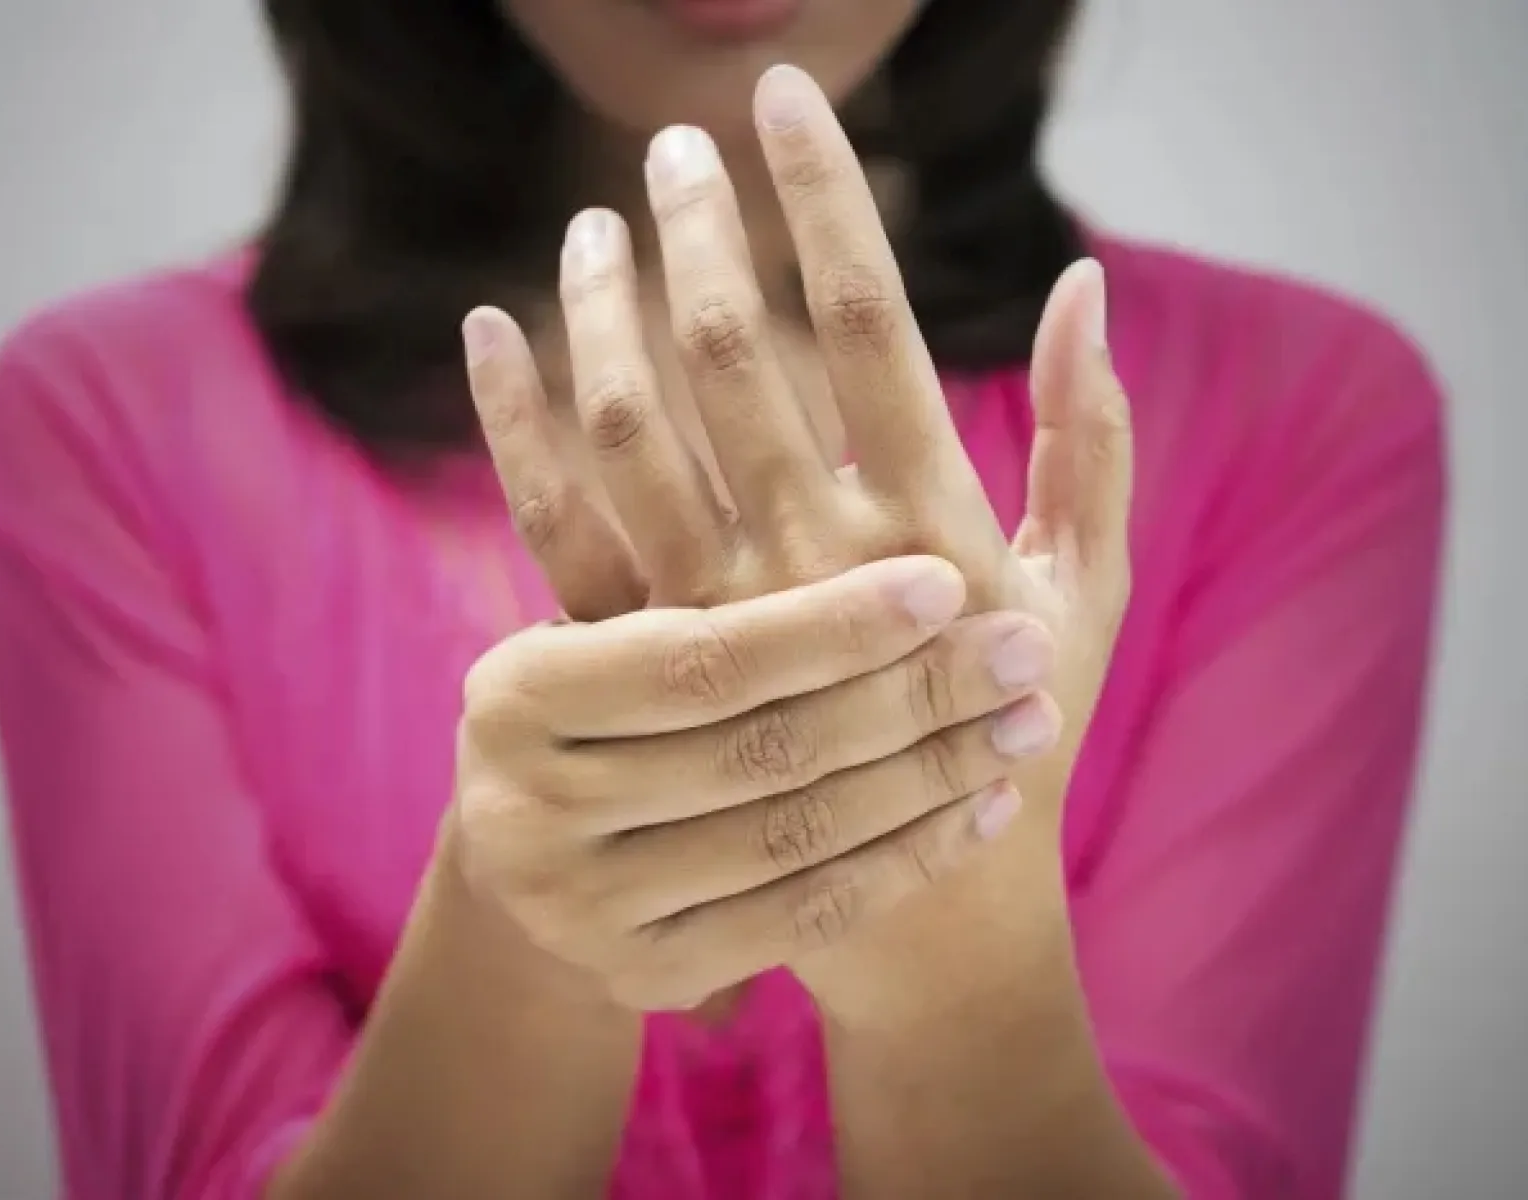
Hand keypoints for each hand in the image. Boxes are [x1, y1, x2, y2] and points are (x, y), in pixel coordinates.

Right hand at [452, 556, 1058, 1011]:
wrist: (551, 846)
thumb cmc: (608, 689)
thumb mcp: (612, 604)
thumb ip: (692, 527)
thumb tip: (834, 431)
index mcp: (515, 692)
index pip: (700, 660)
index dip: (828, 624)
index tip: (946, 580)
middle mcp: (527, 810)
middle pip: (760, 753)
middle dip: (911, 698)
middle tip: (1022, 648)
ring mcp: (581, 910)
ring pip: (796, 837)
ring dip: (930, 776)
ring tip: (1025, 719)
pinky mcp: (643, 976)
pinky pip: (805, 915)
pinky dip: (906, 858)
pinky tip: (982, 806)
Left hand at [462, 64, 1132, 1013]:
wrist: (909, 908)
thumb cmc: (1013, 731)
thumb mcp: (1086, 593)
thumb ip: (1092, 440)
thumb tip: (1085, 284)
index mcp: (927, 527)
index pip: (861, 321)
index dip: (820, 196)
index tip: (782, 98)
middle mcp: (807, 563)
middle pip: (728, 350)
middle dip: (700, 225)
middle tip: (678, 139)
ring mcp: (707, 613)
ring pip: (628, 419)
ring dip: (601, 302)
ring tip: (597, 217)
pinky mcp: (633, 660)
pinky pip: (551, 519)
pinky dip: (513, 420)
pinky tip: (491, 330)